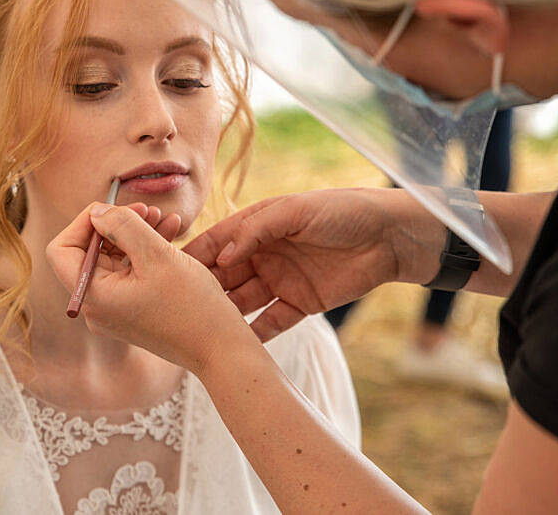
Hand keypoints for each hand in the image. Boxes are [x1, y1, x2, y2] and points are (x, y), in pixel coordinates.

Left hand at [47, 203, 257, 375]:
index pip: (61, 249)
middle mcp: (96, 306)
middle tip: (147, 209)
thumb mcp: (157, 255)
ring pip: (113, 260)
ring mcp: (114, 311)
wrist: (220, 349)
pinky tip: (171, 232)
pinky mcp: (132, 312)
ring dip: (135, 235)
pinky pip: (129, 274)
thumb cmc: (192, 305)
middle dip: (117, 225)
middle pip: (89, 252)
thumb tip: (97, 212)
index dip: (83, 223)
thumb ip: (123, 226)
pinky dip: (146, 252)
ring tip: (164, 217)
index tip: (114, 210)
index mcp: (93, 295)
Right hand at [184, 188, 443, 341]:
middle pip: (224, 276)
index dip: (193, 257)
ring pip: (243, 302)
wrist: (390, 236)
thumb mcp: (295, 211)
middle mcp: (263, 255)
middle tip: (178, 309)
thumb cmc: (342, 211)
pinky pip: (272, 322)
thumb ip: (256, 230)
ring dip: (225, 315)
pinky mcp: (301, 304)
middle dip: (203, 291)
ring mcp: (280, 281)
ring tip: (202, 330)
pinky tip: (235, 346)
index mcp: (257, 227)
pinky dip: (255, 334)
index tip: (167, 272)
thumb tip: (222, 255)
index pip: (216, 243)